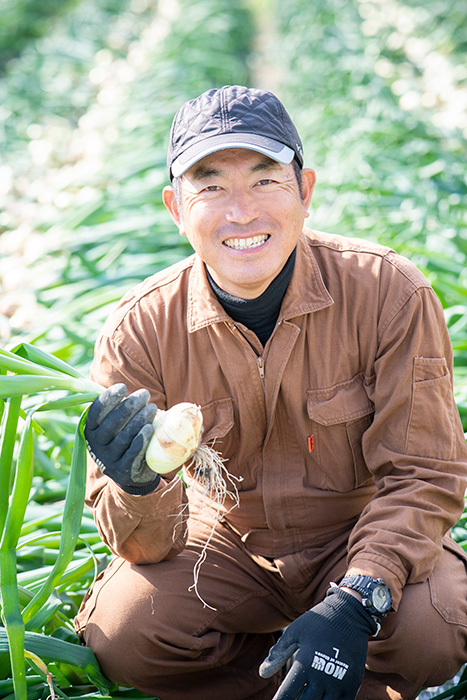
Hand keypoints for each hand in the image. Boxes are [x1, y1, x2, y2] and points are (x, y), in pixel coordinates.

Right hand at [84, 383, 159, 494]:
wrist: (131, 474)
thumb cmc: (125, 439)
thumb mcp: (115, 425)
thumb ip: (116, 409)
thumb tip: (125, 389)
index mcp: (91, 430)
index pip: (96, 412)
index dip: (108, 399)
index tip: (123, 387)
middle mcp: (96, 446)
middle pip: (111, 424)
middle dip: (128, 406)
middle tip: (144, 395)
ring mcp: (109, 460)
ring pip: (123, 437)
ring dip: (138, 420)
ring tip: (152, 408)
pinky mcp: (123, 470)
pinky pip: (132, 453)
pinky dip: (141, 439)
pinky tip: (150, 428)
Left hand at [259, 588, 377, 699]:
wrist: (350, 614)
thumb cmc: (318, 622)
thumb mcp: (295, 632)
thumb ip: (278, 653)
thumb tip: (262, 673)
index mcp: (305, 663)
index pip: (287, 694)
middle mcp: (321, 677)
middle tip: (290, 698)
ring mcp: (338, 683)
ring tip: (305, 697)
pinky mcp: (352, 685)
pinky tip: (321, 697)